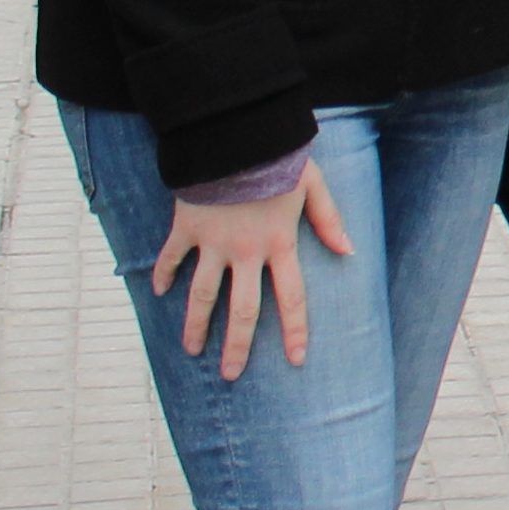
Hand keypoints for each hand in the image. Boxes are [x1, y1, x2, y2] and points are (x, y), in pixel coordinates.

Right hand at [152, 163, 352, 379]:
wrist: (235, 136)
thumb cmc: (278, 159)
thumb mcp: (313, 185)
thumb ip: (329, 219)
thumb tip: (349, 251)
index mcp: (280, 243)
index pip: (292, 298)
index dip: (294, 331)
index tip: (294, 359)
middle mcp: (246, 251)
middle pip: (242, 310)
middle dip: (237, 346)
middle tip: (231, 374)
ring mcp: (213, 242)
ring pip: (201, 295)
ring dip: (195, 325)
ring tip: (191, 349)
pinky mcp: (187, 227)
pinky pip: (172, 257)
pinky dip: (164, 274)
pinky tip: (160, 293)